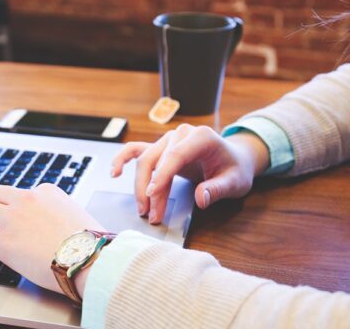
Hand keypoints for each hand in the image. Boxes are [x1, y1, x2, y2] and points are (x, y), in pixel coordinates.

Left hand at [0, 183, 104, 295]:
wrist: (90, 258)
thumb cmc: (91, 243)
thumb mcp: (78, 216)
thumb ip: (62, 215)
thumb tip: (60, 227)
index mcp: (47, 192)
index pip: (22, 193)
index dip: (13, 206)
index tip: (11, 216)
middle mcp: (27, 200)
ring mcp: (13, 219)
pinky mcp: (3, 242)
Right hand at [111, 124, 269, 223]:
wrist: (234, 159)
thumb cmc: (234, 169)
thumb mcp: (235, 182)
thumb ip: (218, 189)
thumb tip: (201, 198)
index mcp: (201, 137)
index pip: (176, 155)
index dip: (162, 175)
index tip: (152, 195)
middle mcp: (181, 134)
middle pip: (156, 160)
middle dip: (151, 189)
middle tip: (152, 215)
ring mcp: (168, 140)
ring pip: (145, 160)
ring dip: (140, 186)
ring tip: (144, 210)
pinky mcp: (160, 148)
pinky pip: (136, 150)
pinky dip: (123, 159)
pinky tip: (114, 172)